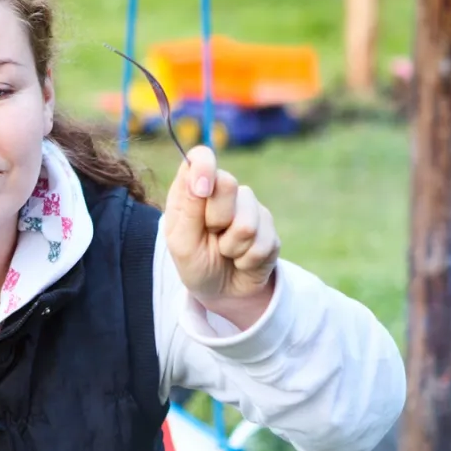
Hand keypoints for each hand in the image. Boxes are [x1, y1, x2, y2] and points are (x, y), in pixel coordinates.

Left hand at [164, 145, 279, 329]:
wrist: (222, 294)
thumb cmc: (195, 265)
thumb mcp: (180, 242)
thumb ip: (187, 208)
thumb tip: (200, 177)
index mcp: (194, 190)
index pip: (201, 156)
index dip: (205, 166)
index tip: (202, 189)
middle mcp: (223, 193)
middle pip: (229, 184)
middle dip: (216, 220)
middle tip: (211, 237)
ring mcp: (250, 208)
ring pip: (247, 221)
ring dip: (232, 247)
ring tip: (226, 252)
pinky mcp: (269, 230)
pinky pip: (262, 243)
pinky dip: (246, 260)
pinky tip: (241, 261)